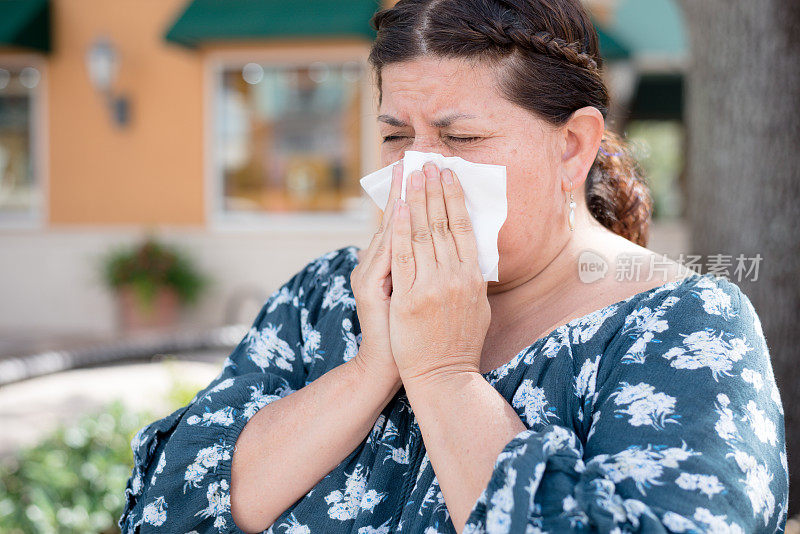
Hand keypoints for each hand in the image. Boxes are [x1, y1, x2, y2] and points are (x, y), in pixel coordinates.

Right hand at [350, 161, 403, 387]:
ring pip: (393, 231)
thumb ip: (409, 268)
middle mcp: (376, 267)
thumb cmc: (408, 336)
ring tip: (415, 172)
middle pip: (396, 221)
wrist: (396, 369)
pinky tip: (399, 209)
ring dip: (405, 200)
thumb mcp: (406, 297)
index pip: (399, 223)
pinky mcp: (379, 291)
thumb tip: (424, 243)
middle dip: (409, 189)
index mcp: (384, 267)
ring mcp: (376, 278)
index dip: (408, 196)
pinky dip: (396, 230)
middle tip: (418, 159)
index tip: (417, 170)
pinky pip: (391, 255)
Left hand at [388, 161, 490, 383]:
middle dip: (435, 190)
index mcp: (473, 277)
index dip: (456, 199)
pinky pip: (404, 256)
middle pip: (445, 224)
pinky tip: (399, 208)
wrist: (443, 376)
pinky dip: (401, 229)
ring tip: (414, 175)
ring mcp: (432, 286)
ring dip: (419, 200)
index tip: (450, 176)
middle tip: (429, 163)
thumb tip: (473, 257)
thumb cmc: (460, 343)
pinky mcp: (409, 297)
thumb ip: (472, 280)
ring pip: (424, 233)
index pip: (465, 227)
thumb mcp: (477, 308)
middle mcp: (456, 276)